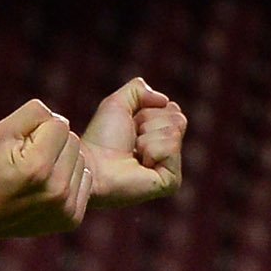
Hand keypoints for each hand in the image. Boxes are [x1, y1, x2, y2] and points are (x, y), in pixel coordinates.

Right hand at [0, 98, 93, 238]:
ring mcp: (65, 209)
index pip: (60, 125)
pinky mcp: (71, 220)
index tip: (21, 145)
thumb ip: (35, 112)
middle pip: (74, 142)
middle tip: (29, 160)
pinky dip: (69, 181)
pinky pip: (86, 182)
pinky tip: (47, 189)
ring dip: (62, 162)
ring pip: (82, 162)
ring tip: (38, 175)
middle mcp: (56, 191)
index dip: (39, 129)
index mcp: (38, 167)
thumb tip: (61, 119)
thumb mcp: (3, 130)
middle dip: (53, 145)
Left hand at [82, 76, 187, 207]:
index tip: (131, 125)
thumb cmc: (101, 138)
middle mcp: (167, 150)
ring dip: (147, 138)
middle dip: (149, 123)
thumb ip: (138, 89)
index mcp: (158, 133)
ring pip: (174, 132)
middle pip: (178, 119)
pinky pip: (171, 149)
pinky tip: (140, 164)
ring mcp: (171, 167)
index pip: (173, 109)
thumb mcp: (117, 103)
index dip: (148, 112)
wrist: (92, 165)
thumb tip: (165, 100)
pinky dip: (152, 151)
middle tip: (132, 140)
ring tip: (134, 153)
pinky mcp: (172, 181)